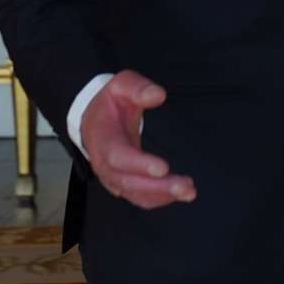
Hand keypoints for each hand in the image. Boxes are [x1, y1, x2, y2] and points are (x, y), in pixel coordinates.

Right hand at [80, 70, 195, 209]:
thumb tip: (158, 95)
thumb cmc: (110, 102)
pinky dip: (159, 198)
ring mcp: (113, 177)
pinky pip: (140, 197)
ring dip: (162, 196)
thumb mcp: (121, 85)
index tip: (163, 168)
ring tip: (189, 191)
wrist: (94, 119)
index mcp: (103, 139)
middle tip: (185, 186)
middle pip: (129, 181)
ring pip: (136, 193)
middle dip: (157, 187)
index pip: (119, 156)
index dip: (139, 164)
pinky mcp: (124, 183)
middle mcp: (104, 164)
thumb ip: (138, 88)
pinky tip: (181, 192)